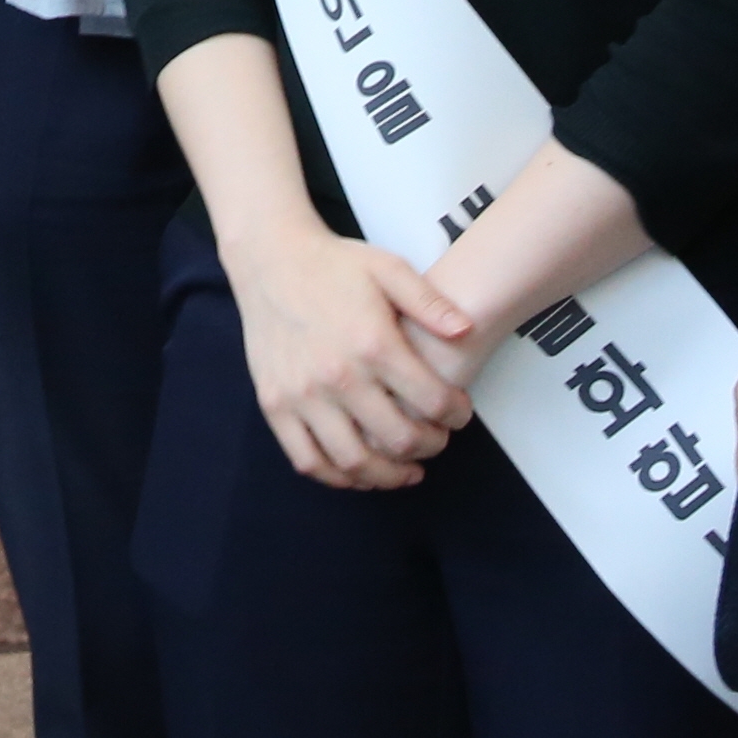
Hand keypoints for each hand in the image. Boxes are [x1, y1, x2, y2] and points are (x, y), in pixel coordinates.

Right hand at [228, 213, 476, 489]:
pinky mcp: (275, 405)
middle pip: (398, 439)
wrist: (270, 260)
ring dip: (389, 475)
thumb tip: (467, 331)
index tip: (459, 413)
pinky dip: (338, 477)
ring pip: (354, 461)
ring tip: (407, 469)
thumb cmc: (335, 264)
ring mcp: (302, 395)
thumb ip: (430, 302)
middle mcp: (338, 376)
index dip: (456, 415)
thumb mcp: (389, 268)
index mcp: (373, 343)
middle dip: (430, 446)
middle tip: (437, 439)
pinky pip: (307, 460)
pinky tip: (359, 471)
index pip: (431, 401)